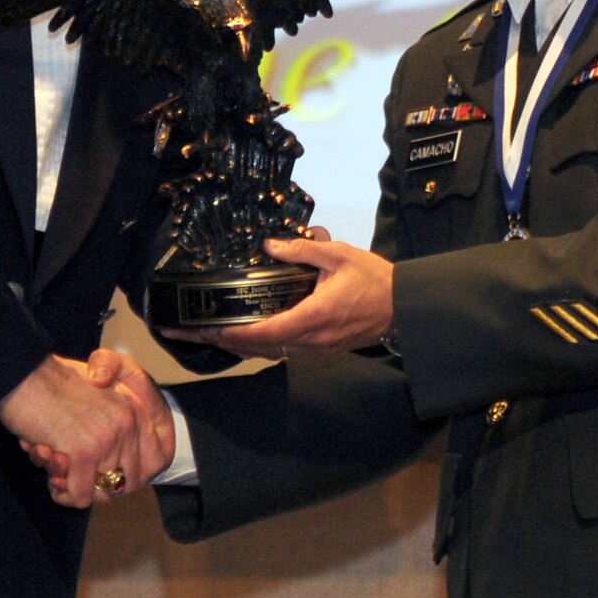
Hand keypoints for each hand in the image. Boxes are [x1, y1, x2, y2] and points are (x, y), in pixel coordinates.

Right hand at [25, 349, 175, 500]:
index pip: (144, 462)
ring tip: (53, 459)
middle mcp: (127, 424)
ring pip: (100, 491)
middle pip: (120, 480)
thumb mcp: (97, 388)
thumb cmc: (51, 381)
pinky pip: (80, 496)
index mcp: (133, 410)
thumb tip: (110, 460)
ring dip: (74, 485)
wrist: (23, 372)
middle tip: (64, 464)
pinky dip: (64, 494)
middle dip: (91, 481)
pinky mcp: (84, 452)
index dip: (115, 474)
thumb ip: (112, 418)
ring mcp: (108, 440)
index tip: (88, 465)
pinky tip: (49, 467)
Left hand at [191, 236, 392, 356]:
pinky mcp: (323, 348)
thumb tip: (270, 245)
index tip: (206, 328)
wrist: (404, 305)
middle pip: (260, 348)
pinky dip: (262, 345)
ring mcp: (317, 347)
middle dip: (225, 342)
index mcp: (312, 317)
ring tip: (214, 335)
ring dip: (242, 346)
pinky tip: (250, 335)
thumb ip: (302, 250)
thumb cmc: (374, 280)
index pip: (262, 332)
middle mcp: (311, 339)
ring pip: (271, 352)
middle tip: (194, 333)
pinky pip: (285, 350)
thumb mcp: (339, 255)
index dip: (231, 333)